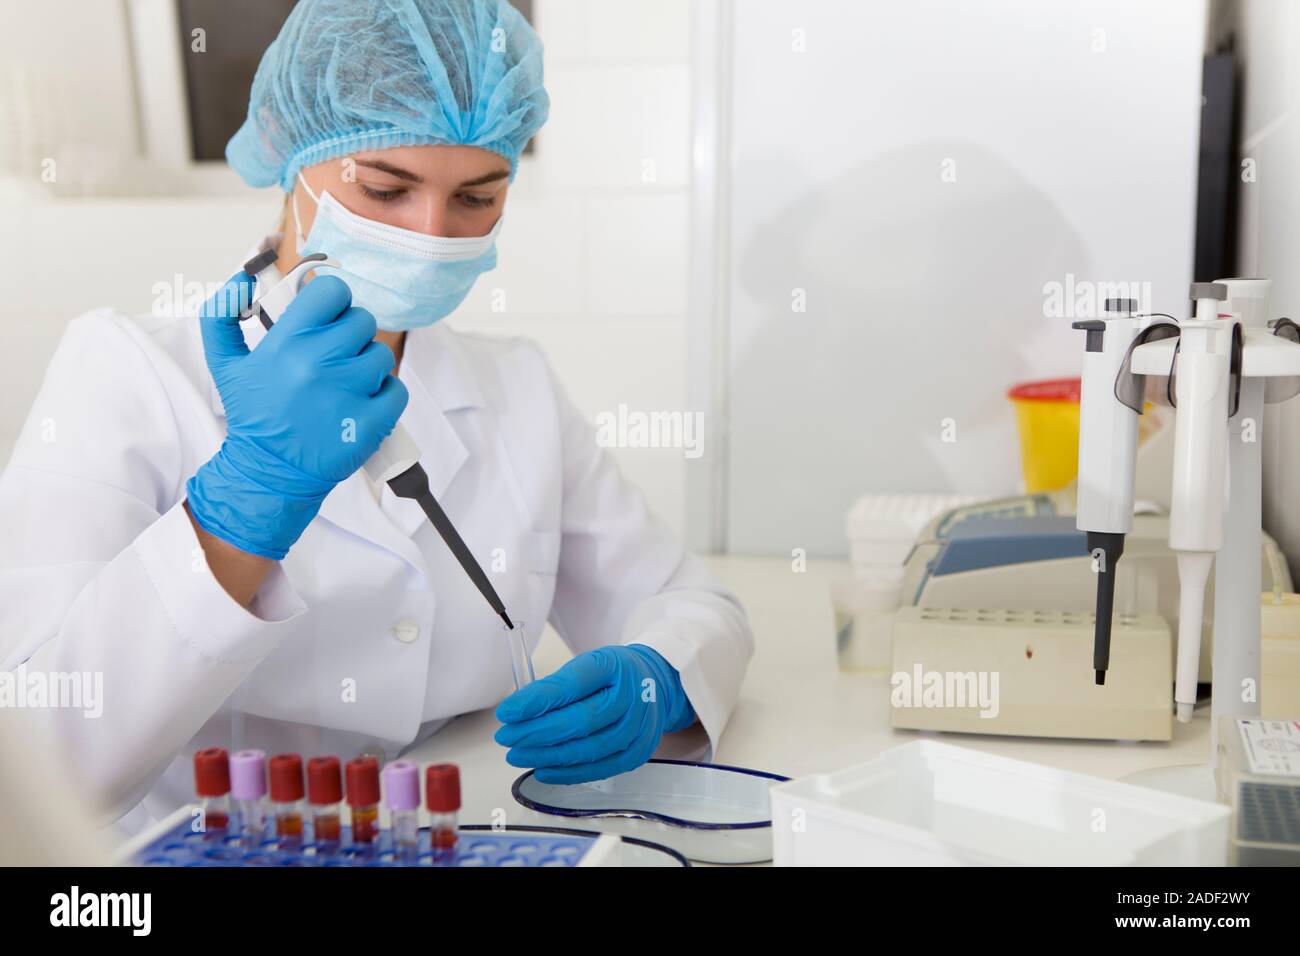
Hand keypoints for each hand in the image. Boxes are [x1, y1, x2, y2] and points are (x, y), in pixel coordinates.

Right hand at [186, 271, 407, 558]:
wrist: (268, 472)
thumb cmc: (254, 416)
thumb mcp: (225, 364)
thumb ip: (222, 314)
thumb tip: (242, 276)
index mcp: (287, 342)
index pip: (333, 291)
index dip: (333, 301)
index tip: (328, 317)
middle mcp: (320, 363)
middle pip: (362, 321)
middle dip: (350, 336)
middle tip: (334, 356)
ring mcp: (349, 393)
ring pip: (381, 355)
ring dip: (367, 366)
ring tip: (345, 384)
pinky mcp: (371, 422)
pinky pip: (397, 389)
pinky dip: (386, 395)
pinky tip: (363, 403)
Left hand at [495, 644, 694, 783]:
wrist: (655, 685)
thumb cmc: (613, 675)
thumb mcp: (587, 664)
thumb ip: (556, 686)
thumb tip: (518, 711)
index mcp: (613, 666)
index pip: (571, 685)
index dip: (536, 701)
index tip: (507, 712)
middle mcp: (630, 697)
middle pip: (579, 720)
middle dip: (536, 732)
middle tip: (507, 737)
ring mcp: (637, 728)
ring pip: (588, 748)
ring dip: (547, 755)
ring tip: (517, 754)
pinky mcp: (637, 753)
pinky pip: (599, 768)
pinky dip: (568, 772)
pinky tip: (543, 769)